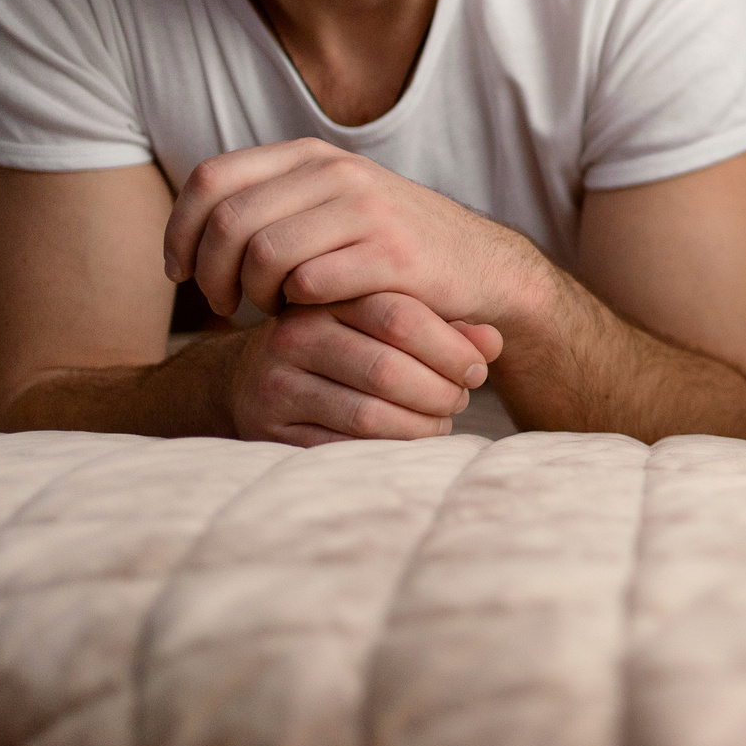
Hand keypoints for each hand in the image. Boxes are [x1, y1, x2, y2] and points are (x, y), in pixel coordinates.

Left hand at [164, 138, 536, 322]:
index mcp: (310, 156)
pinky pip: (310, 283)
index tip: (180, 273)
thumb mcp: (329, 206)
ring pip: (263, 253)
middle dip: (210, 273)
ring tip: (265, 312)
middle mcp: (336, 172)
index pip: (211, 179)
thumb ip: (269, 204)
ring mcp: (366, 210)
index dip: (180, 230)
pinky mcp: (392, 255)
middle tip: (223, 305)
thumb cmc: (390, 248)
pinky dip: (296, 308)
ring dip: (251, 295)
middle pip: (228, 220)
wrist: (482, 268)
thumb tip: (188, 231)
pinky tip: (306, 317)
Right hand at [229, 290, 504, 444]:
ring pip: (370, 414)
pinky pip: (345, 448)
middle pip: (388, 369)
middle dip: (440, 392)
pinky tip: (408, 441)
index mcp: (328, 296)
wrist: (250, 377)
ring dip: (421, 426)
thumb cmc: (342, 345)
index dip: (451, 348)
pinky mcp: (269, 429)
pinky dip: (389, 449)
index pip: (400, 316)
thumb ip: (442, 325)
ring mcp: (277, 384)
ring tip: (442, 422)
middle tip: (462, 399)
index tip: (479, 368)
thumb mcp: (386, 323)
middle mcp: (295, 335)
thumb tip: (494, 341)